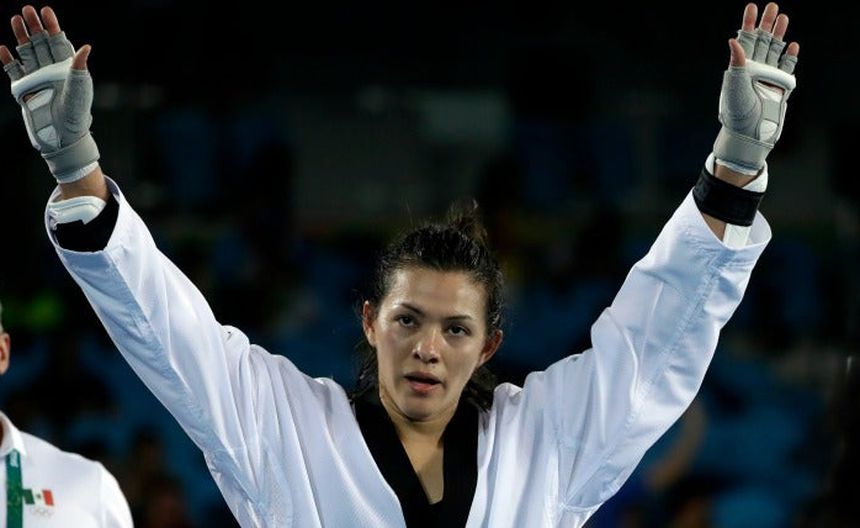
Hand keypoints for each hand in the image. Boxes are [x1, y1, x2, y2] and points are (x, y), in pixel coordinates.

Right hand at [1, 5, 98, 183]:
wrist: (61, 134)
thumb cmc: (76, 112)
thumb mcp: (79, 88)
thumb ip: (79, 67)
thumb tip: (86, 47)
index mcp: (66, 68)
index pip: (58, 42)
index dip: (52, 26)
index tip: (46, 10)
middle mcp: (51, 70)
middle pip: (41, 43)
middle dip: (34, 26)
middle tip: (27, 9)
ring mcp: (36, 78)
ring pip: (26, 52)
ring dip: (21, 36)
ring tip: (15, 19)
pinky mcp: (23, 89)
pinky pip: (13, 71)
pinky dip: (8, 60)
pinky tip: (3, 48)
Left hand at [714, 2, 799, 173]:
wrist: (750, 133)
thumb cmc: (737, 112)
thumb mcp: (734, 85)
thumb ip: (736, 62)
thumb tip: (733, 39)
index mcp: (740, 68)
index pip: (744, 41)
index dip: (748, 24)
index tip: (752, 7)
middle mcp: (753, 70)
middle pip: (761, 41)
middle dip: (766, 24)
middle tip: (772, 6)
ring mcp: (767, 77)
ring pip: (774, 51)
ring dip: (779, 35)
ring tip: (783, 18)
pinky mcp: (781, 86)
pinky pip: (787, 68)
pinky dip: (790, 57)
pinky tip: (793, 46)